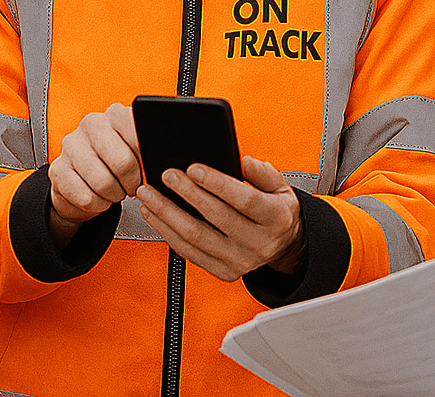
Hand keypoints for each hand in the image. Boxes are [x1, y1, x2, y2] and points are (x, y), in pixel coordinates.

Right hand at [48, 103, 140, 247]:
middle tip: (133, 186)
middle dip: (132, 182)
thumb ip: (151, 148)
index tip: (147, 169)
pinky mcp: (57, 170)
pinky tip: (99, 197)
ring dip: (114, 195)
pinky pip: (85, 197)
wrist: (83, 178)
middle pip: (122, 162)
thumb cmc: (117, 162)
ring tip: (116, 191)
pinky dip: (98, 205)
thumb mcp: (136, 149)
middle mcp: (92, 124)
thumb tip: (173, 159)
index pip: (138, 134)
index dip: (146, 160)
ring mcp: (71, 146)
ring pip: (103, 183)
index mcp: (115, 114)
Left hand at [136, 155, 303, 281]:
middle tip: (166, 175)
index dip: (217, 184)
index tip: (193, 168)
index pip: (244, 200)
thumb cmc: (277, 212)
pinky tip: (154, 215)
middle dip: (186, 194)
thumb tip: (245, 162)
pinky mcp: (223, 271)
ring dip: (167, 214)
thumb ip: (263, 173)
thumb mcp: (281, 187)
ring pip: (196, 238)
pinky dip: (167, 233)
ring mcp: (239, 261)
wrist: (284, 247)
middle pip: (215, 218)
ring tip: (149, 195)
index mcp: (275, 219)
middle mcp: (258, 243)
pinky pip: (189, 253)